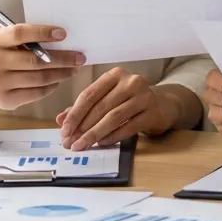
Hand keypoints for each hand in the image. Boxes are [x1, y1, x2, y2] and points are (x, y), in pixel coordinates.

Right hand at [0, 24, 84, 110]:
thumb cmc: (7, 54)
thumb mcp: (11, 41)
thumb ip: (31, 38)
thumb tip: (65, 39)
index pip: (20, 33)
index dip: (43, 32)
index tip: (64, 34)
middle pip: (34, 60)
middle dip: (62, 58)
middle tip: (80, 57)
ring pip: (38, 78)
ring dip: (61, 73)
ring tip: (74, 69)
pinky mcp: (4, 100)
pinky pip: (36, 93)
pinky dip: (51, 86)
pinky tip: (58, 80)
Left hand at [56, 68, 180, 149]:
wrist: (161, 105)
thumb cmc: (128, 101)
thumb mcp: (107, 99)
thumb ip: (84, 108)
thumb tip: (60, 119)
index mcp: (115, 75)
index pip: (89, 94)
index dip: (74, 114)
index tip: (64, 130)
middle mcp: (131, 81)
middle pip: (100, 106)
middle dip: (82, 127)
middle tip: (70, 143)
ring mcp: (143, 96)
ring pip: (113, 117)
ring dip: (94, 134)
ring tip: (82, 145)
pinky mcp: (152, 112)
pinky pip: (128, 127)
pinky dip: (112, 136)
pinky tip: (101, 143)